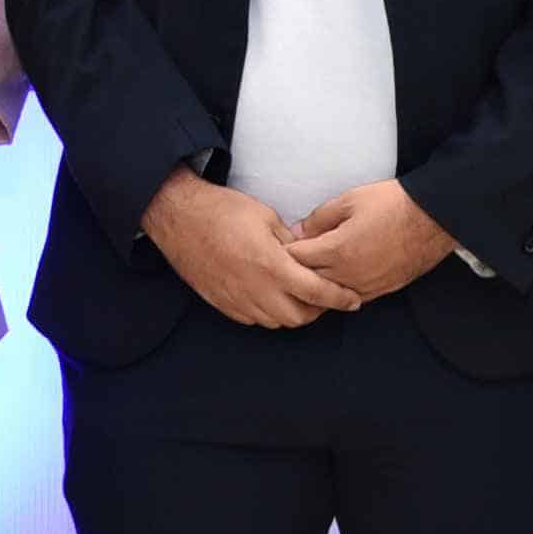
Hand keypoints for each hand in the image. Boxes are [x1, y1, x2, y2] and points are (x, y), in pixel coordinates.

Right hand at [141, 169, 362, 327]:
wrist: (179, 217)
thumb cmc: (223, 211)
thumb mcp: (267, 217)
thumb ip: (292, 243)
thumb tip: (310, 256)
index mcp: (272, 266)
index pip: (317, 293)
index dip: (339, 298)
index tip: (353, 300)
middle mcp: (256, 290)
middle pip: (300, 317)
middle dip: (317, 310)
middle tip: (324, 295)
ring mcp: (238, 300)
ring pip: (277, 322)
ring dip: (293, 312)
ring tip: (298, 294)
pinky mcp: (222, 304)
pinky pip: (254, 319)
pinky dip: (269, 313)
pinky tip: (271, 295)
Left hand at [284, 179, 457, 302]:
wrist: (433, 218)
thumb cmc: (393, 203)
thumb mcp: (350, 199)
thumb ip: (319, 218)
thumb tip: (298, 232)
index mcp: (337, 249)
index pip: (296, 258)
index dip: (285, 251)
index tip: (280, 244)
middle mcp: (348, 273)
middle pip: (308, 282)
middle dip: (296, 271)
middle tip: (289, 261)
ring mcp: (366, 285)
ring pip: (329, 296)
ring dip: (317, 286)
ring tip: (309, 275)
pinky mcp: (382, 290)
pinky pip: (351, 298)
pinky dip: (339, 292)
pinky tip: (336, 282)